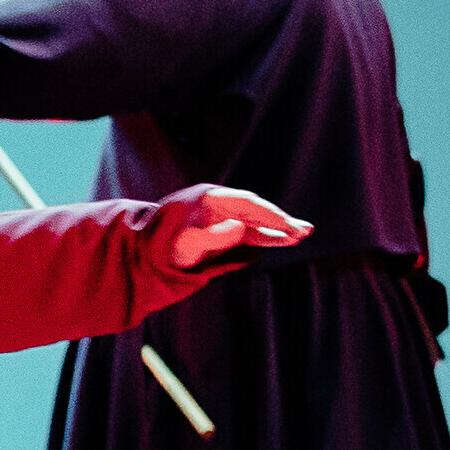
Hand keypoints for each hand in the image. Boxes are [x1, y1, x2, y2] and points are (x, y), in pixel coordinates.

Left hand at [160, 186, 311, 273]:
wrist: (145, 252)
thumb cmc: (162, 245)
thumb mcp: (185, 244)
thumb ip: (212, 237)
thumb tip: (239, 228)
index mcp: (210, 198)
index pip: (247, 203)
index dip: (269, 214)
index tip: (287, 226)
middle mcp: (219, 204)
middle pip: (255, 210)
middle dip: (280, 221)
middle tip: (305, 231)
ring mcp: (221, 217)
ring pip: (255, 222)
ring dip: (277, 229)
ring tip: (302, 235)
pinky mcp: (221, 230)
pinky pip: (248, 232)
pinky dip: (265, 237)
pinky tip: (283, 240)